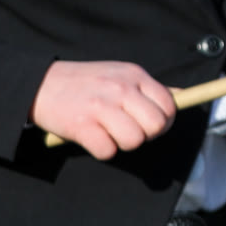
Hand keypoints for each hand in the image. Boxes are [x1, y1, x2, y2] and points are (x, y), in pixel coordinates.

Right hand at [31, 60, 176, 160]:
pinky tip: (93, 138)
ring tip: (109, 133)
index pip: (169, 105)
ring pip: (134, 141)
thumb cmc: (86, 82)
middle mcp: (121, 88)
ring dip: (123, 144)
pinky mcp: (81, 126)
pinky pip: (108, 151)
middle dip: (146, 135)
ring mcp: (101, 106)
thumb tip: (184, 95)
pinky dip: (102, 150)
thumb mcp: (120, 74)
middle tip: (129, 131)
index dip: (164, 121)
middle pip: (156, 126)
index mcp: (135, 75)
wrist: (40, 84)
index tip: (150, 125)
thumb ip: (149, 87)